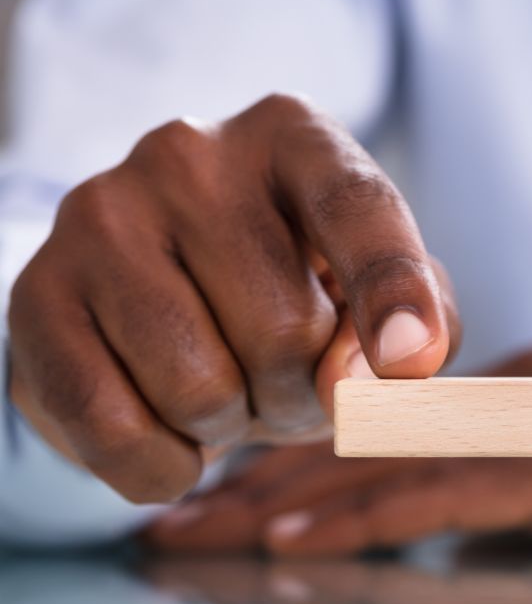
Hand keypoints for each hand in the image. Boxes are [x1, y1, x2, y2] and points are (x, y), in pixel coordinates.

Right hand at [6, 94, 459, 503]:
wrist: (168, 301)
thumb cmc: (301, 294)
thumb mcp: (387, 299)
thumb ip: (421, 329)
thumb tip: (362, 379)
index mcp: (296, 137)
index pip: (358, 209)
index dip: (392, 292)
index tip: (411, 362)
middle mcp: (190, 154)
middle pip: (284, 328)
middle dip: (302, 393)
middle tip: (285, 380)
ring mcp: (99, 214)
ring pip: (198, 386)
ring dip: (231, 426)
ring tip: (227, 389)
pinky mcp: (34, 293)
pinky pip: (112, 428)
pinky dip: (161, 467)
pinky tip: (168, 431)